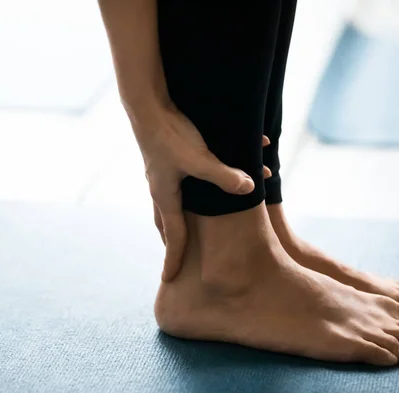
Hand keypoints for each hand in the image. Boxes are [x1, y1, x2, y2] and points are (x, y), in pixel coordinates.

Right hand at [130, 102, 267, 281]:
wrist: (148, 106)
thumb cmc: (170, 135)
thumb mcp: (199, 158)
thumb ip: (224, 175)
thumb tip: (250, 188)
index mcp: (166, 196)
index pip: (172, 235)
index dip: (173, 259)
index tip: (168, 280)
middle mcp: (161, 189)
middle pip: (166, 223)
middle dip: (173, 242)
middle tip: (176, 258)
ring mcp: (161, 175)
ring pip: (170, 205)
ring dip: (179, 219)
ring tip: (186, 229)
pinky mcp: (166, 160)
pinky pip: (178, 184)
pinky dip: (188, 193)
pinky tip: (199, 184)